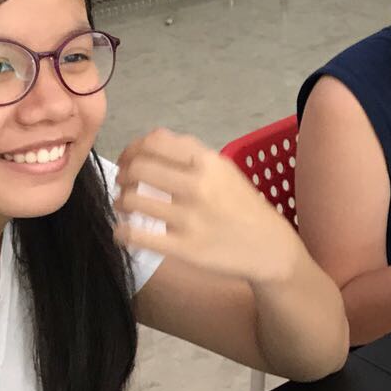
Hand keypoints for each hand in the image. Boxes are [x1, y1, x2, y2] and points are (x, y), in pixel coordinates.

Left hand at [113, 129, 304, 286]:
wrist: (269, 247)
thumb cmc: (244, 206)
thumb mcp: (225, 171)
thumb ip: (191, 155)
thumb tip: (150, 144)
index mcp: (208, 162)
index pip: (154, 142)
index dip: (132, 149)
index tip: (129, 160)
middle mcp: (198, 186)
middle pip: (138, 168)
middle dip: (123, 175)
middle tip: (124, 184)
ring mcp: (190, 218)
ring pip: (132, 200)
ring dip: (120, 202)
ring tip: (124, 206)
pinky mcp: (185, 248)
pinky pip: (138, 236)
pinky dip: (121, 232)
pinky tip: (123, 232)